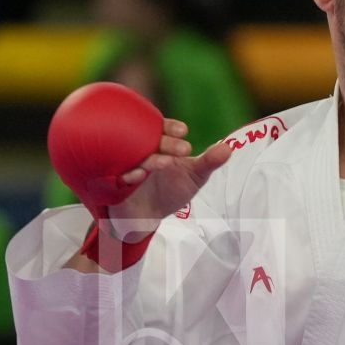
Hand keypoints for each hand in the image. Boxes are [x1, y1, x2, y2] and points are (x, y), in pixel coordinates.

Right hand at [104, 118, 233, 242]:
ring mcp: (126, 167)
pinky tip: (138, 176)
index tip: (184, 131)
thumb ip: (209, 162)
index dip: (170, 128)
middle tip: (184, 150)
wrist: (148, 217)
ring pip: (133, 157)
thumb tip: (228, 148)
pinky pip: (117, 177)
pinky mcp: (115, 184)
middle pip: (148, 140)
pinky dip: (127, 176)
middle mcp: (140, 152)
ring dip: (148, 159)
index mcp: (158, 144)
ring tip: (164, 163)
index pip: (161, 128)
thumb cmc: (171, 190)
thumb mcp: (194, 176)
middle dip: (165, 143)